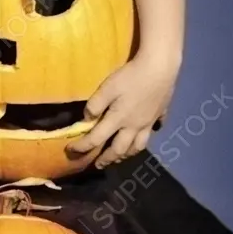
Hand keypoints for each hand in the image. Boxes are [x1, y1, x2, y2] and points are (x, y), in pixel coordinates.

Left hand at [67, 53, 178, 168]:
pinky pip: (154, 131)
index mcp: (119, 120)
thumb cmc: (132, 77)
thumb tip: (86, 119)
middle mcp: (135, 126)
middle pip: (120, 149)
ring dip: (127, 154)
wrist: (161, 67)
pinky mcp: (161, 114)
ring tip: (120, 157)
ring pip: (138, 145)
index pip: (96, 139)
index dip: (82, 146)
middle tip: (98, 165)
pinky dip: (147, 136)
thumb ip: (95, 105)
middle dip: (107, 159)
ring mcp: (149, 122)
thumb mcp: (108, 88)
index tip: (71, 151)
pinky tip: (144, 134)